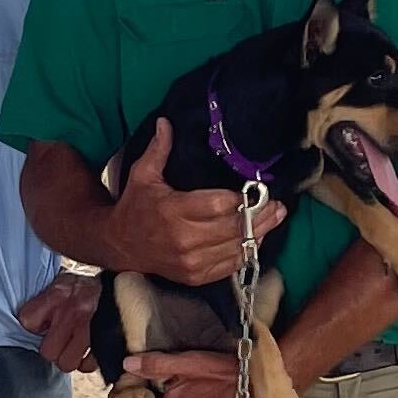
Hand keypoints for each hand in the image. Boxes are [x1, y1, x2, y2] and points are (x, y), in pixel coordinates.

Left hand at [17, 272, 100, 371]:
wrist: (122, 285)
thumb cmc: (87, 288)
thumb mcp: (62, 282)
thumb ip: (44, 300)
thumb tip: (30, 323)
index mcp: (58, 294)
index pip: (27, 321)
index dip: (33, 325)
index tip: (41, 324)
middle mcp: (72, 312)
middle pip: (47, 351)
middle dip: (52, 349)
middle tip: (58, 341)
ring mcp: (90, 330)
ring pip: (66, 363)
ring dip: (68, 358)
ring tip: (71, 348)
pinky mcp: (105, 342)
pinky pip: (88, 366)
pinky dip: (86, 362)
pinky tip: (86, 353)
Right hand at [108, 120, 277, 286]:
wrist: (120, 246)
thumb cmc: (135, 207)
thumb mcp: (142, 175)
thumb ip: (159, 149)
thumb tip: (166, 122)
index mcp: (173, 211)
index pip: (219, 205)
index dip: (241, 198)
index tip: (254, 189)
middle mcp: (184, 239)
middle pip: (234, 227)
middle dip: (259, 215)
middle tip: (277, 204)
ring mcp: (191, 261)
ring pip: (236, 247)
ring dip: (259, 232)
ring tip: (275, 217)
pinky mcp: (195, 276)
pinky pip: (230, 265)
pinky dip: (246, 251)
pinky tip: (257, 238)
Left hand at [131, 348, 240, 397]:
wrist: (258, 392)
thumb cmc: (225, 377)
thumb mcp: (187, 364)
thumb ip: (155, 365)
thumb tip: (128, 364)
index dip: (136, 391)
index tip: (140, 377)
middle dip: (155, 394)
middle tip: (169, 376)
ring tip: (186, 384)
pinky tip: (196, 393)